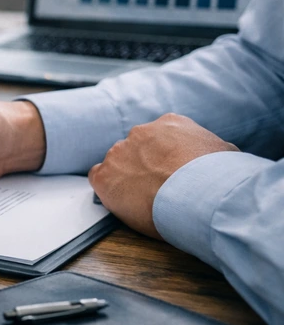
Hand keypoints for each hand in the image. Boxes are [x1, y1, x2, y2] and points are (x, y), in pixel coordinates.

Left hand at [88, 113, 237, 237]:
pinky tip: (121, 201)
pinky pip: (98, 178)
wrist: (200, 194)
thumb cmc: (217, 177)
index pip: (160, 137)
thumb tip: (219, 158)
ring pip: (116, 163)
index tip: (169, 171)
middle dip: (144, 166)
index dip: (164, 157)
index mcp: (170, 123)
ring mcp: (119, 153)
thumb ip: (213, 151)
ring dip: (126, 178)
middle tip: (157, 187)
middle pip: (136, 149)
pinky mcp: (105, 175)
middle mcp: (141, 133)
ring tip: (144, 199)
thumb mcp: (226, 154)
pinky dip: (106, 189)